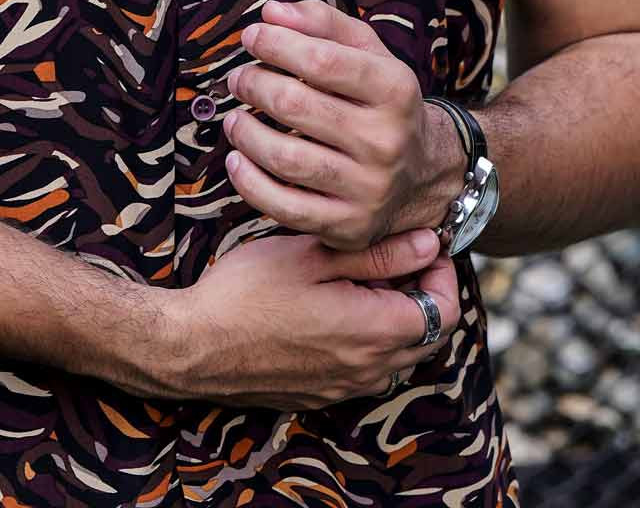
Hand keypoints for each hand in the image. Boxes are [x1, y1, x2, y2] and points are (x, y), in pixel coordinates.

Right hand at [152, 228, 461, 410]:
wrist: (195, 346)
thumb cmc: (249, 292)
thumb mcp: (313, 255)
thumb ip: (377, 253)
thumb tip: (428, 245)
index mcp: (374, 332)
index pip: (444, 312)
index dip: (442, 275)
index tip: (423, 244)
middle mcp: (368, 370)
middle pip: (426, 335)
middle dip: (421, 292)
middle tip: (395, 254)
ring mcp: (345, 388)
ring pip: (396, 353)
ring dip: (393, 316)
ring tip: (360, 275)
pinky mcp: (321, 395)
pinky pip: (364, 368)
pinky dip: (366, 337)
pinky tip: (333, 305)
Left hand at [222, 0, 457, 249]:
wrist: (423, 174)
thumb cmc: (381, 102)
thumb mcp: (369, 53)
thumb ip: (323, 23)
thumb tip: (271, 13)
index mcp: (395, 90)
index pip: (322, 59)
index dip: (277, 43)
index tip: (252, 36)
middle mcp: (386, 141)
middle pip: (296, 106)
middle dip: (254, 84)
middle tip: (240, 78)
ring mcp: (369, 189)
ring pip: (286, 159)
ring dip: (245, 133)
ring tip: (235, 117)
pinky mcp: (349, 227)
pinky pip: (285, 208)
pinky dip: (249, 183)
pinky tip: (236, 159)